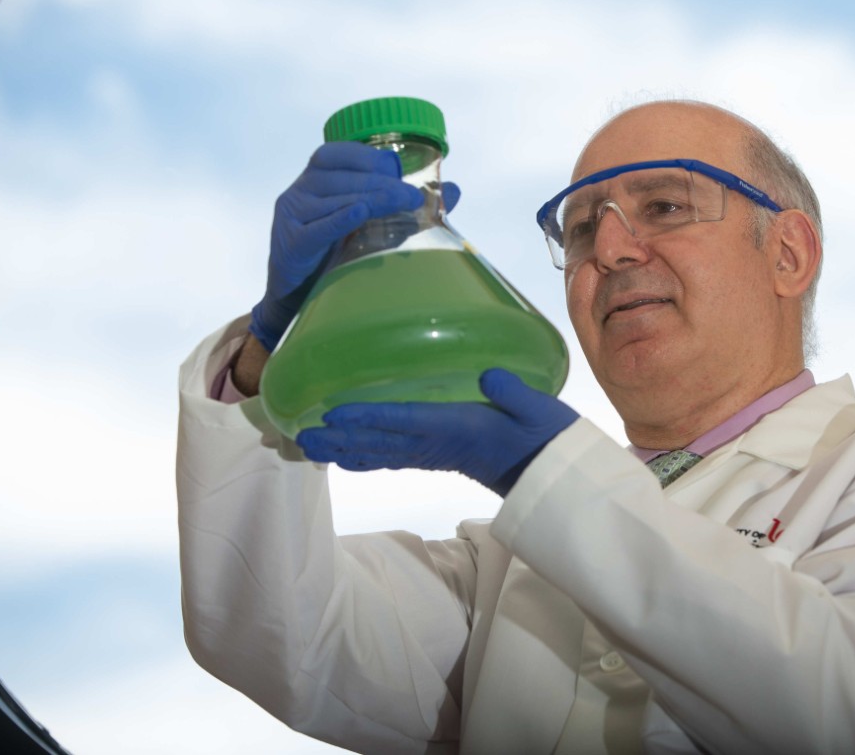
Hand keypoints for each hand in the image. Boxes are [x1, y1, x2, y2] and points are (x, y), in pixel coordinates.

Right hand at [248, 142, 460, 350]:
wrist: (299, 295)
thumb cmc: (336, 252)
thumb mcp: (369, 223)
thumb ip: (405, 204)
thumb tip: (453, 190)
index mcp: (315, 178)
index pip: (336, 153)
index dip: (367, 157)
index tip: (396, 169)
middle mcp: (299, 191)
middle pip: (341, 179)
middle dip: (380, 184)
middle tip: (412, 196)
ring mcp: (291, 216)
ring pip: (332, 200)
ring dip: (370, 200)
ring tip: (401, 204)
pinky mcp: (290, 244)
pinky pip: (316, 228)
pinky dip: (339, 220)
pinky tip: (359, 215)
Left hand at [295, 369, 579, 495]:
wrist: (554, 477)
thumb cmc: (547, 439)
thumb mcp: (539, 411)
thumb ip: (514, 394)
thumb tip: (489, 376)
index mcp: (458, 429)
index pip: (404, 421)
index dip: (367, 417)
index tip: (333, 413)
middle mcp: (439, 444)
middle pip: (380, 443)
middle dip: (340, 440)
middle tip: (300, 436)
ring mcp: (437, 453)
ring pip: (382, 453)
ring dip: (345, 450)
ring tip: (311, 446)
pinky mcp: (440, 457)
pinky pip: (395, 457)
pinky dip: (367, 454)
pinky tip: (349, 453)